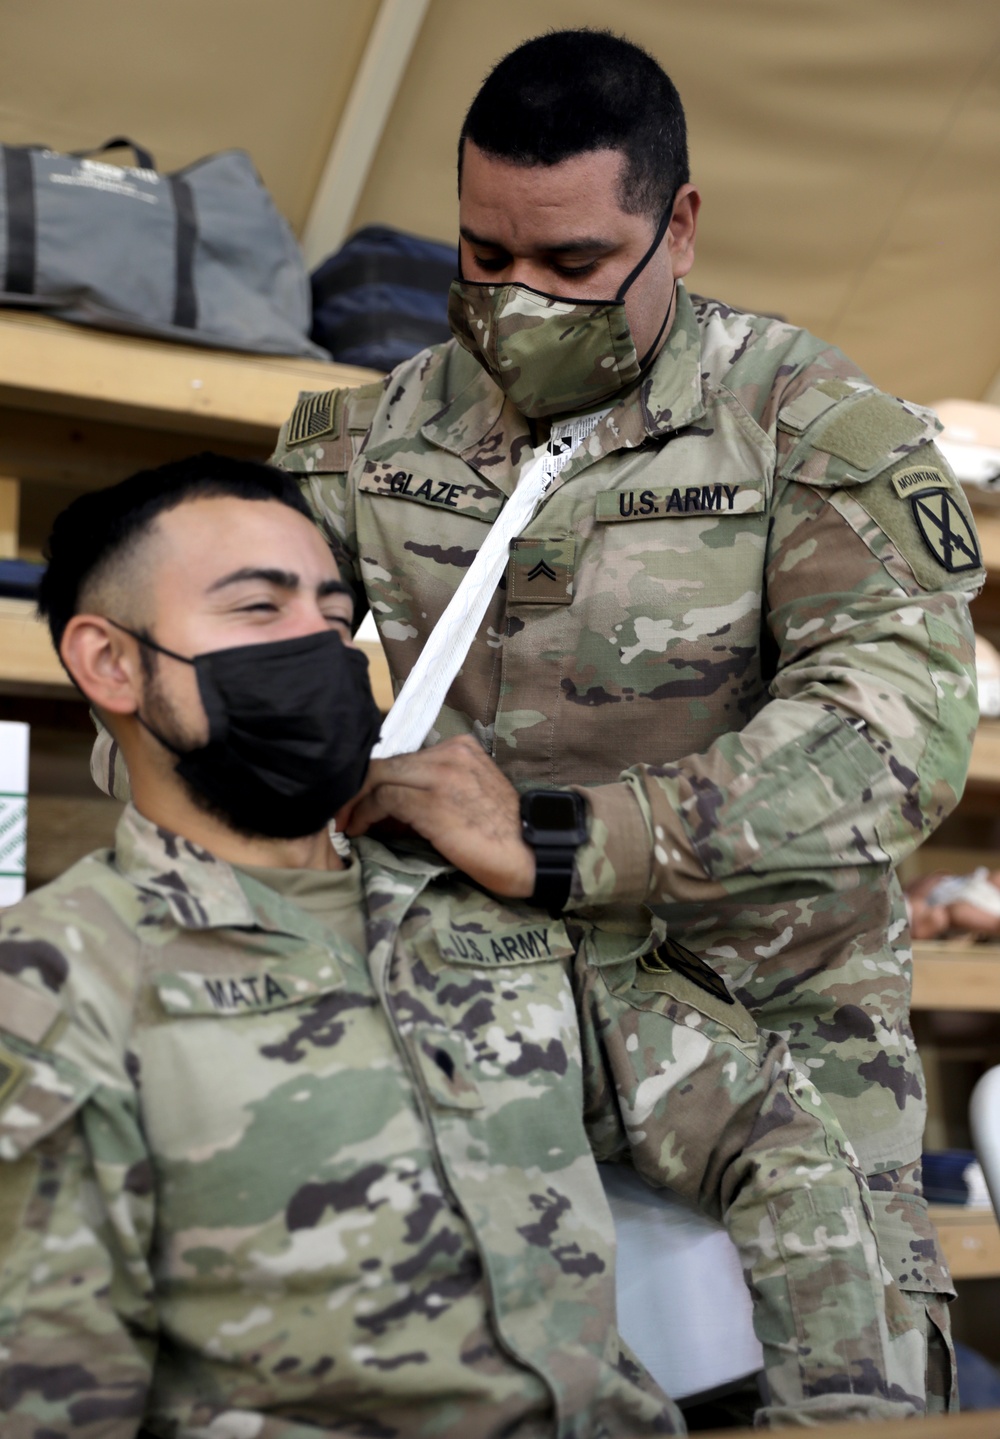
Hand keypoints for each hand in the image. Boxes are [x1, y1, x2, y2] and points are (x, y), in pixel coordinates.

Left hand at [337, 735, 535, 898]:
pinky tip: (361, 830)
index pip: (404, 757)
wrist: (534, 854)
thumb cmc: (503, 836)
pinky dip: (367, 814)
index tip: (359, 802)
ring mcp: (442, 774)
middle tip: (342, 814)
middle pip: (386, 762)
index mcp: (461, 749)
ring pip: (380, 776)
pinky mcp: (433, 801)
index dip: (375, 780)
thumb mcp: (469, 798)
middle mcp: (451, 753)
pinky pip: (385, 798)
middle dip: (357, 789)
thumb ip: (433, 792)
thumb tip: (386, 807)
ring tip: (348, 824)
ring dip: (357, 802)